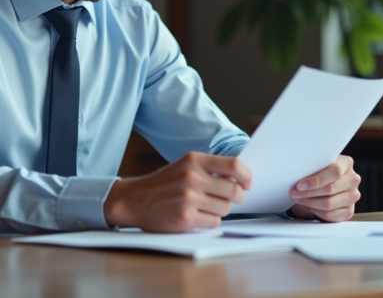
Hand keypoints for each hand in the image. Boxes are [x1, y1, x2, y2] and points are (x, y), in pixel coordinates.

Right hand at [103, 152, 251, 232]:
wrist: (134, 200)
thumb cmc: (163, 184)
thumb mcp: (184, 166)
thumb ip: (209, 169)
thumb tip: (241, 177)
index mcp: (193, 160)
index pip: (234, 165)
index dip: (246, 176)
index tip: (248, 183)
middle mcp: (192, 177)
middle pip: (234, 190)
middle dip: (236, 197)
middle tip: (230, 199)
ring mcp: (188, 198)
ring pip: (226, 208)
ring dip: (220, 210)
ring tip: (205, 206)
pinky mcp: (185, 218)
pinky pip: (214, 222)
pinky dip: (209, 221)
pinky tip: (196, 215)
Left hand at [289, 155, 359, 221]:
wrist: (320, 187)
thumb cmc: (317, 174)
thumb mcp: (315, 167)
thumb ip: (311, 168)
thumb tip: (297, 176)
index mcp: (346, 163)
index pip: (335, 171)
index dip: (316, 180)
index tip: (300, 185)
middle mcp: (353, 179)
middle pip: (331, 188)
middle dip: (309, 192)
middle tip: (295, 193)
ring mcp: (353, 196)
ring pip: (330, 203)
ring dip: (310, 203)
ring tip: (299, 199)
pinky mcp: (349, 211)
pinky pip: (332, 215)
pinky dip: (318, 212)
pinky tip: (310, 207)